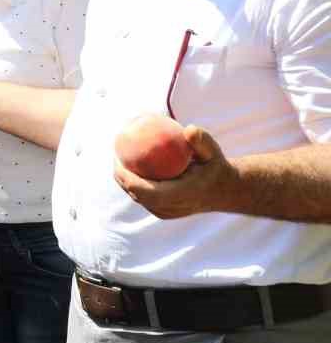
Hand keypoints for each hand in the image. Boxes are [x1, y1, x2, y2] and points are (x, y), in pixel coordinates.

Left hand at [114, 126, 237, 218]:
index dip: (126, 177)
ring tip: (119, 161)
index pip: (145, 191)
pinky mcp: (166, 213)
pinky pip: (144, 199)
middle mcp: (172, 208)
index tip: (118, 157)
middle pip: (136, 195)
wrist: (226, 190)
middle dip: (121, 177)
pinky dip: (134, 185)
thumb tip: (188, 129)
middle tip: (116, 155)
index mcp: (182, 195)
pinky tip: (129, 168)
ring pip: (138, 198)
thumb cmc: (216, 166)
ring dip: (125, 182)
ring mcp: (168, 213)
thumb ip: (202, 141)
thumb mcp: (213, 151)